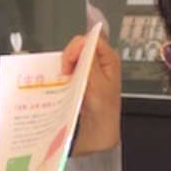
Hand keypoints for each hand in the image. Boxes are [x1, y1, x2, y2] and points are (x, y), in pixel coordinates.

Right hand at [61, 32, 121, 154]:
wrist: (97, 132)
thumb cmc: (103, 112)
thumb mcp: (97, 85)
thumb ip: (90, 62)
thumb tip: (84, 42)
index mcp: (109, 59)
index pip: (91, 39)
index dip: (78, 47)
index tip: (70, 61)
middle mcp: (99, 61)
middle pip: (79, 45)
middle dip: (69, 57)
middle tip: (67, 73)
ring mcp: (88, 69)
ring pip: (71, 56)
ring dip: (64, 66)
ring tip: (65, 81)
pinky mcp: (79, 77)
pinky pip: (67, 68)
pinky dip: (62, 73)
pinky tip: (63, 83)